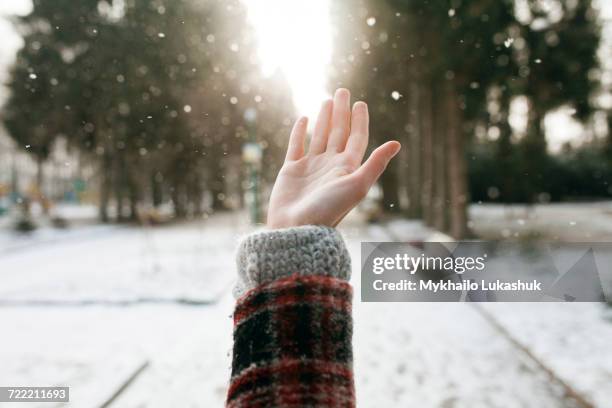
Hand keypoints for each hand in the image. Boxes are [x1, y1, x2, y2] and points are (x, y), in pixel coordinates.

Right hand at [267, 88, 400, 227]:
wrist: (296, 229)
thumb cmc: (328, 210)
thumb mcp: (356, 186)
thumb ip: (375, 164)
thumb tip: (397, 142)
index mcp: (347, 168)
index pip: (356, 138)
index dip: (359, 120)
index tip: (360, 103)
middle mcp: (330, 165)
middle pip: (338, 132)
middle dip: (341, 112)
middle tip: (342, 91)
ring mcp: (310, 167)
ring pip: (319, 136)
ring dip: (324, 118)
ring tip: (326, 100)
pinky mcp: (291, 170)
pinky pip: (296, 146)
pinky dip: (299, 132)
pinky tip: (304, 119)